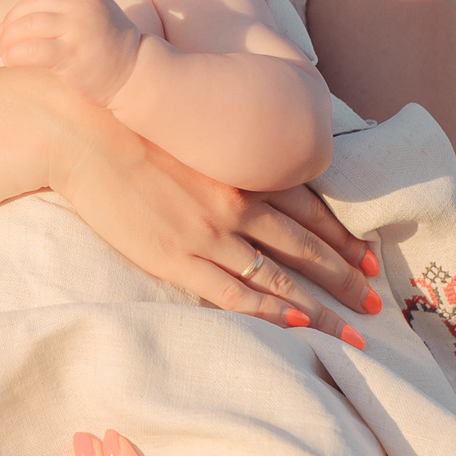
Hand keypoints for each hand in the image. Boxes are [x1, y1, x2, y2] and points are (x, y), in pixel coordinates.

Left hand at [0, 0, 143, 105]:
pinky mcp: (71, 55)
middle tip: (2, 36)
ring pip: (28, 26)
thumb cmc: (112, 46)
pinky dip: (14, 55)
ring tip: (3, 51)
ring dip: (9, 40)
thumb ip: (72, 4)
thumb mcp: (98, 12)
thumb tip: (31, 10)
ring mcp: (77, 30)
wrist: (136, 73)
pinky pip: (31, 51)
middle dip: (11, 21)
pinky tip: (10, 61)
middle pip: (32, 5)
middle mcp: (81, 7)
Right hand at [38, 85, 382, 339]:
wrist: (80, 129)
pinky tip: (298, 326)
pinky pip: (234, 293)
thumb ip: (222, 157)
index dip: (339, 236)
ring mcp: (207, 234)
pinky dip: (270, 311)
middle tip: (375, 300)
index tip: (366, 258)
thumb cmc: (129, 123)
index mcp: (239, 170)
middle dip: (344, 277)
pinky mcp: (175, 258)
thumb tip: (244, 172)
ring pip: (280, 278)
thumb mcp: (191, 132)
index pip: (306, 209)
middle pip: (304, 247)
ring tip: (354, 331)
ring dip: (321, 307)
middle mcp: (235, 203)